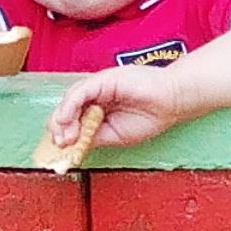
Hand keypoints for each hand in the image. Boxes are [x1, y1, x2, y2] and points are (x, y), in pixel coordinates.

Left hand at [47, 66, 196, 152]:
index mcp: (98, 110)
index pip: (71, 120)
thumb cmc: (150, 117)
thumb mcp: (115, 136)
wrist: (171, 102)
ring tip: (66, 136)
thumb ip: (93, 138)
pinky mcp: (102, 80)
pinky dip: (70, 106)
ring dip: (62, 121)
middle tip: (61, 144)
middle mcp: (95, 97)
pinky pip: (79, 92)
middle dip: (59, 129)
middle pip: (66, 110)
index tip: (60, 150)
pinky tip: (68, 120)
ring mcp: (98, 87)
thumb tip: (70, 146)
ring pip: (69, 100)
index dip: (63, 134)